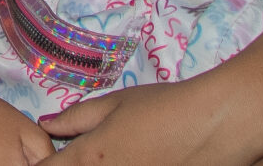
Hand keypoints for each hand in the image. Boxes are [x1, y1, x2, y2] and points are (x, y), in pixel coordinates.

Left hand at [44, 82, 247, 165]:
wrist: (217, 126)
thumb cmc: (163, 107)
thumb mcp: (114, 104)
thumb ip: (75, 118)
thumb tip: (46, 125)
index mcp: (89, 158)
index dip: (45, 165)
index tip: (52, 159)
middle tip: (98, 153)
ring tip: (122, 155)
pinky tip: (140, 162)